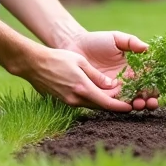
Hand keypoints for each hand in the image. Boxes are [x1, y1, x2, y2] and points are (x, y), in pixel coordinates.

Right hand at [18, 46, 135, 111]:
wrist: (34, 64)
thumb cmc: (57, 58)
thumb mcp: (80, 62)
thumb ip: (96, 75)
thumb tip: (110, 85)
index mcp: (82, 88)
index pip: (106, 103)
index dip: (120, 106)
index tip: (131, 107)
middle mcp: (76, 99)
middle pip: (100, 106)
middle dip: (114, 105)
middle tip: (128, 102)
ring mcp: (69, 101)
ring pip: (92, 104)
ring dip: (103, 102)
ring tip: (115, 97)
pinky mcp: (64, 100)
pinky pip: (82, 102)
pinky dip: (92, 99)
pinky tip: (98, 93)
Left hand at [61, 31, 159, 110]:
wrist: (75, 46)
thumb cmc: (97, 40)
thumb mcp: (116, 38)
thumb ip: (132, 42)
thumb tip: (148, 48)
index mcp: (133, 67)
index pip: (148, 77)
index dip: (155, 83)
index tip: (159, 86)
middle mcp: (126, 81)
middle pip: (142, 92)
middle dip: (149, 99)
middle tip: (151, 101)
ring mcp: (115, 89)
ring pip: (131, 100)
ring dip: (138, 105)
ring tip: (139, 104)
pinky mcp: (103, 95)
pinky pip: (114, 103)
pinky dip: (122, 107)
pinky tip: (127, 107)